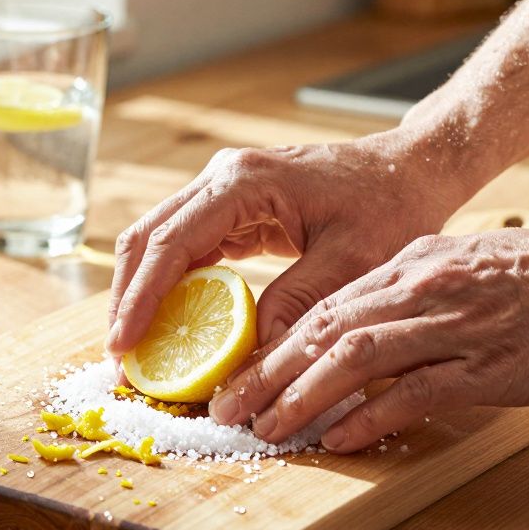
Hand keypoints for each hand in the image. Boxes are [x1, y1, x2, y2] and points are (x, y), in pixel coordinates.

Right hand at [106, 132, 464, 355]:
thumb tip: (251, 360)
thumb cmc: (388, 205)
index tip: (123, 345)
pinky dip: (168, 289)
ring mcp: (221, 191)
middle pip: (147, 240)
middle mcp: (220, 178)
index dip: (139, 298)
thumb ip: (297, 304)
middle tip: (120, 360)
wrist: (408, 169)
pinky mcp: (230, 210)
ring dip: (141, 296)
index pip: (170, 243)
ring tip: (135, 352)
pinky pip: (184, 250)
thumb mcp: (350, 262)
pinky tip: (168, 328)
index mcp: (243, 182)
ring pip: (156, 243)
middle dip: (127, 301)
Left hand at [210, 222, 528, 452]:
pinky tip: (340, 439)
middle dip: (266, 374)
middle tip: (227, 411)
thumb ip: (410, 295)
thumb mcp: (464, 267)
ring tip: (266, 430)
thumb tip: (360, 335)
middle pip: (323, 331)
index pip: (323, 308)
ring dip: (302, 397)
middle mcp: (422, 288)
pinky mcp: (491, 363)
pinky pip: (417, 390)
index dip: (272, 348)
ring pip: (355, 358)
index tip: (238, 380)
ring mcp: (455, 324)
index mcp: (411, 264)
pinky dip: (372, 417)